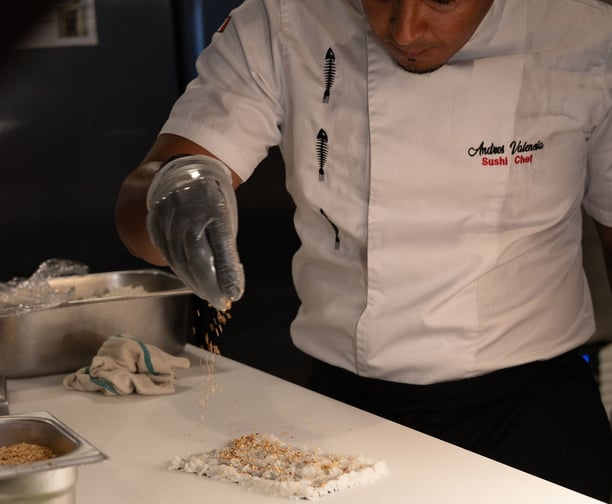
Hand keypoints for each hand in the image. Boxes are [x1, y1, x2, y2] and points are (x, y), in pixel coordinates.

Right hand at [146, 155, 243, 310]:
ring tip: (208, 294)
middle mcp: (187, 214)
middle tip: (221, 301)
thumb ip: (226, 251)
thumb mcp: (225, 220)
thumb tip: (232, 285)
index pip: (219, 249)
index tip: (235, 294)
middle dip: (209, 285)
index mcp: (211, 209)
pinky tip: (190, 279)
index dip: (225, 274)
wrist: (184, 172)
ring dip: (194, 281)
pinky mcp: (155, 224)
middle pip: (196, 259)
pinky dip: (179, 269)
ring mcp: (168, 218)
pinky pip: (166, 252)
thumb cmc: (211, 199)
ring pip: (179, 259)